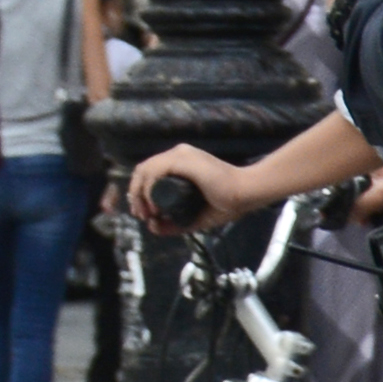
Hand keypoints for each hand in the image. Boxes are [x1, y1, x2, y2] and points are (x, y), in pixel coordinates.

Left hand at [128, 143, 254, 229]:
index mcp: (182, 162)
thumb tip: (152, 228)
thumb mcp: (194, 216)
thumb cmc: (228, 202)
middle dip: (135, 194)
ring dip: (138, 193)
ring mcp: (181, 155)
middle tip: (142, 215)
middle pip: (143, 170)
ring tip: (147, 213)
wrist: (247, 194)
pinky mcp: (183, 159)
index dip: (139, 192)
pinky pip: (154, 171)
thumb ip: (175, 224)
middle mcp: (179, 154)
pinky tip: (154, 206)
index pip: (149, 171)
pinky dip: (147, 189)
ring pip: (144, 170)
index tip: (144, 213)